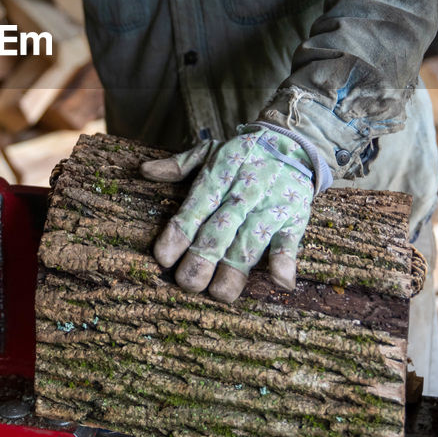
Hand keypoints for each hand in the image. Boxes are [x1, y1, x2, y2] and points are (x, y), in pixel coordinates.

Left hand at [141, 122, 330, 301]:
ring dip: (235, 269)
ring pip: (250, 243)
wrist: (293, 143)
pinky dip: (286, 260)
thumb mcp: (210, 151)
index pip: (195, 209)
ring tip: (219, 293)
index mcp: (219, 178)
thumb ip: (178, 165)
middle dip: (202, 259)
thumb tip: (144, 170)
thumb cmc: (243, 153)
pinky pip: (289, 241)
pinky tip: (280, 281)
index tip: (163, 258)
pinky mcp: (293, 218)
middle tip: (186, 283)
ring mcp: (268, 208)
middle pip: (219, 232)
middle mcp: (242, 195)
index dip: (178, 234)